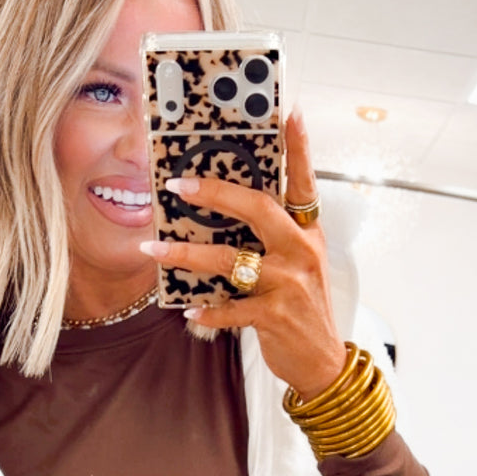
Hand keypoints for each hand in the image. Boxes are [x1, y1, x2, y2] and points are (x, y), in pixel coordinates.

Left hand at [139, 108, 346, 401]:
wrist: (322, 363)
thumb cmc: (301, 309)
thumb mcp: (298, 265)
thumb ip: (272, 238)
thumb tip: (223, 214)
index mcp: (306, 232)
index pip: (303, 182)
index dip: (298, 147)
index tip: (288, 112)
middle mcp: (301, 251)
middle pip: (256, 208)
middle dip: (214, 193)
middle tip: (178, 185)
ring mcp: (289, 283)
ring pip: (230, 260)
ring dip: (187, 253)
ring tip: (154, 248)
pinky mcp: (275, 316)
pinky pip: (231, 308)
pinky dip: (207, 310)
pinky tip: (187, 309)